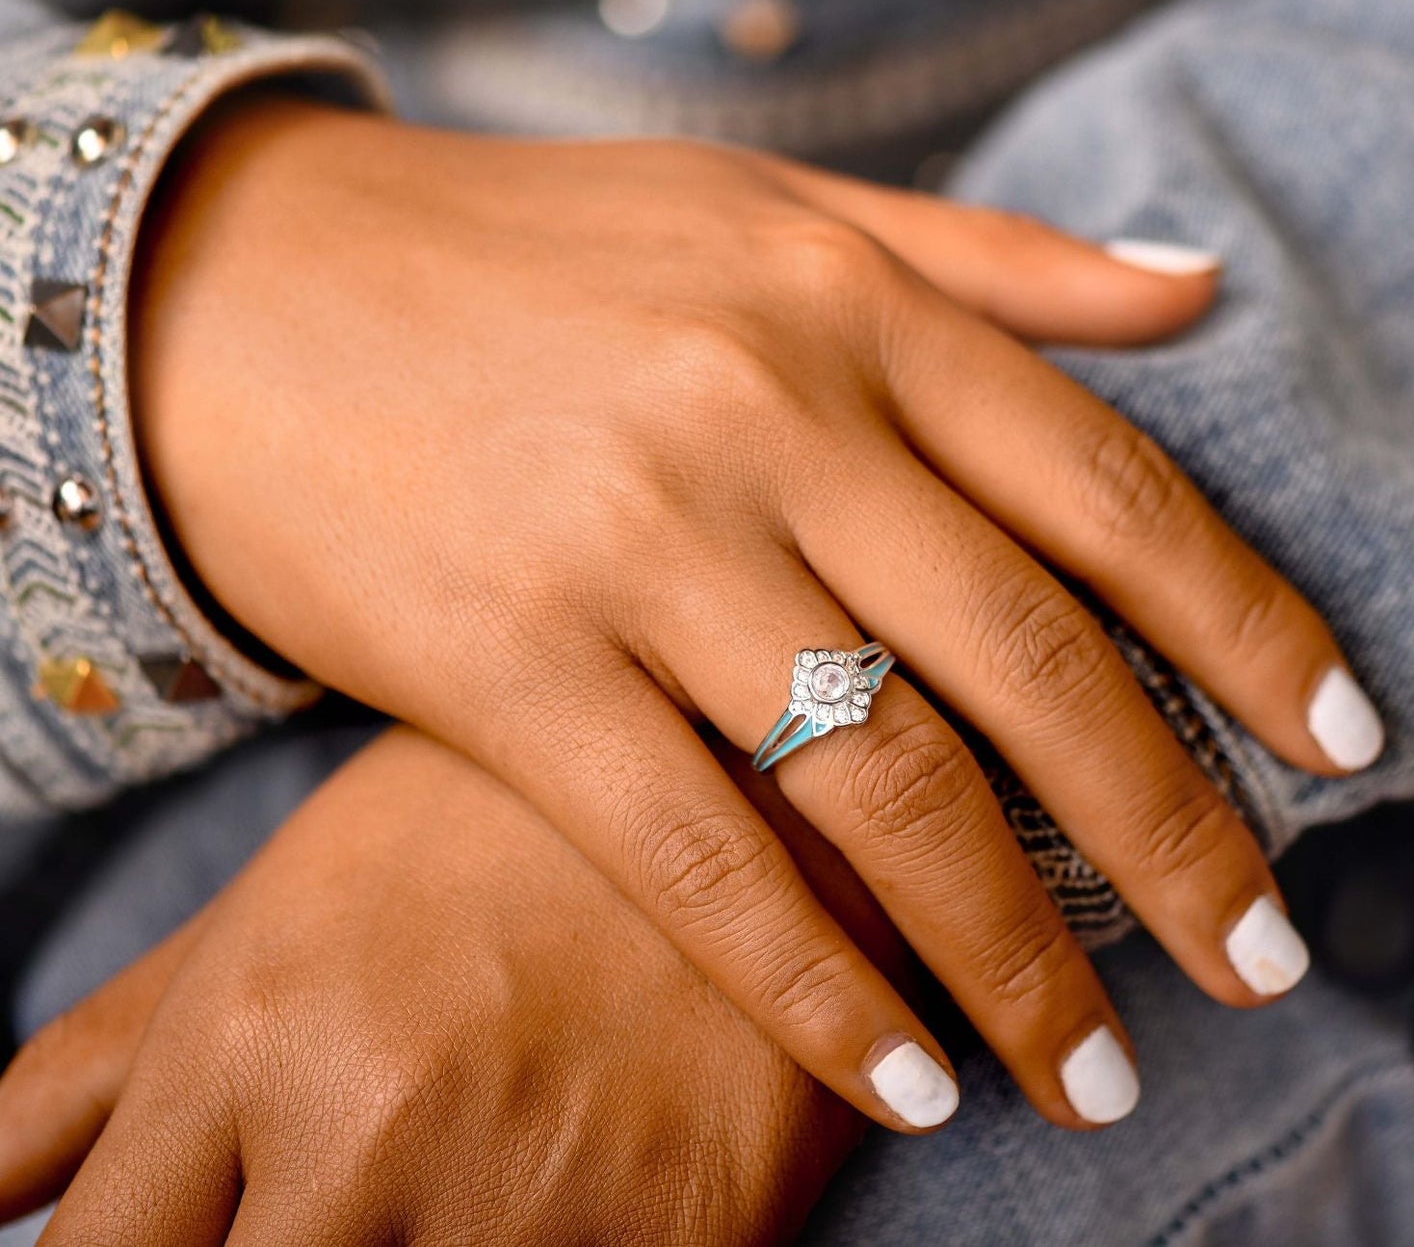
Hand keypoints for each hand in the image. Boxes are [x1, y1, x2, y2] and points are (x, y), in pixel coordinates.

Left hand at [0, 728, 894, 1243]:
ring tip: (471, 1162)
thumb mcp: (288, 899)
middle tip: (350, 1204)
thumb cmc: (491, 831)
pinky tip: (565, 1183)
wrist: (748, 772)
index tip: (193, 1241)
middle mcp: (372, 1127)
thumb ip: (107, 1056)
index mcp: (254, 1037)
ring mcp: (530, 1194)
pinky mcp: (677, 1237)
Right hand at [131, 96, 1382, 1130]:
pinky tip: (906, 1078)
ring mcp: (635, 549)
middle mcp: (761, 423)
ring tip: (1099, 1064)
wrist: (253, 290)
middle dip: (1170, 830)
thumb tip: (1196, 289)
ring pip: (883, 785)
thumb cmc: (527, 254)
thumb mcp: (770, 214)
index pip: (1107, 496)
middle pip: (1030, 664)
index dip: (1248, 633)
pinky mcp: (509, 670)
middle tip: (1251, 954)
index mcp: (846, 310)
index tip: (1339, 746)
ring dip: (1014, 949)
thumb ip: (989, 259)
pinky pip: (701, 862)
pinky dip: (817, 989)